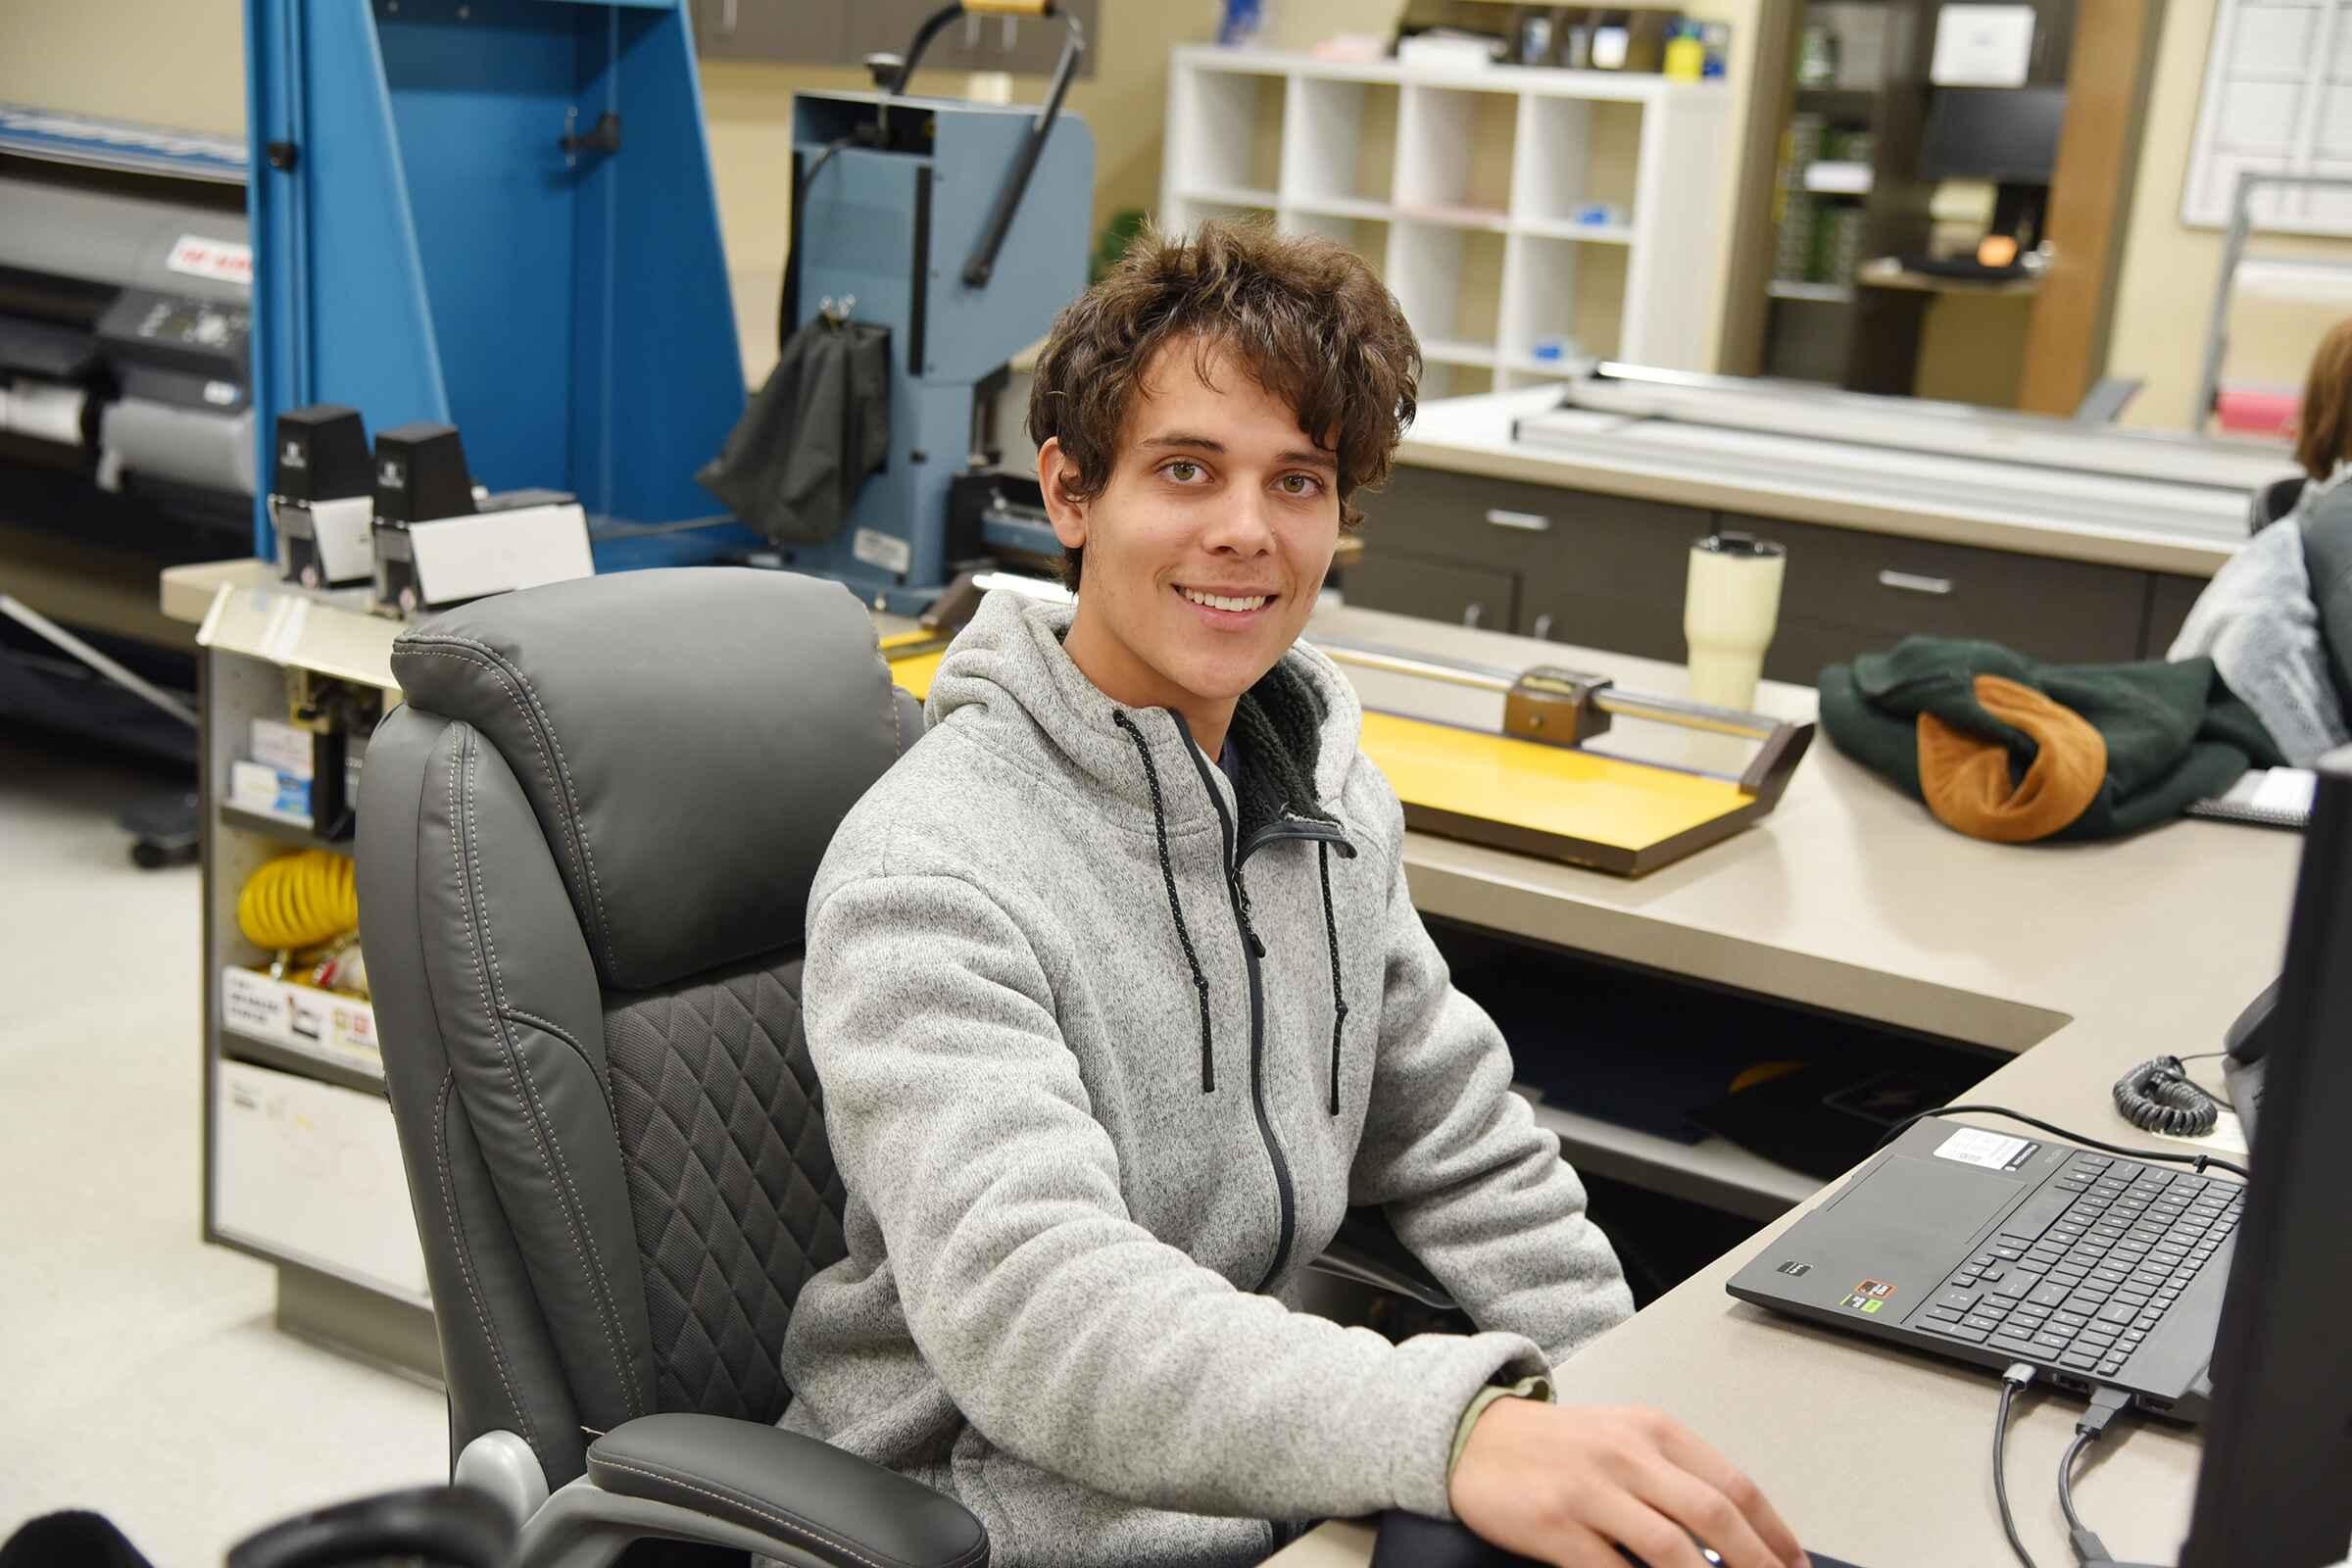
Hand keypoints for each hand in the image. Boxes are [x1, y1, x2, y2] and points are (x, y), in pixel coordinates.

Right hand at [1447, 1400, 1807, 1567]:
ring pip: (1672, 1549)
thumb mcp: (1622, 1440)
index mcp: (1653, 1430)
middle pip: (1714, 1516)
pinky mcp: (1556, 1525)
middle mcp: (1627, 1454)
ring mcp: (1590, 1490)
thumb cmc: (1558, 1447)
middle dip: (1758, 1565)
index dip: (1774, 1535)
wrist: (1474, 1437)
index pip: (1734, 1485)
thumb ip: (1674, 1478)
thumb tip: (1733, 1539)